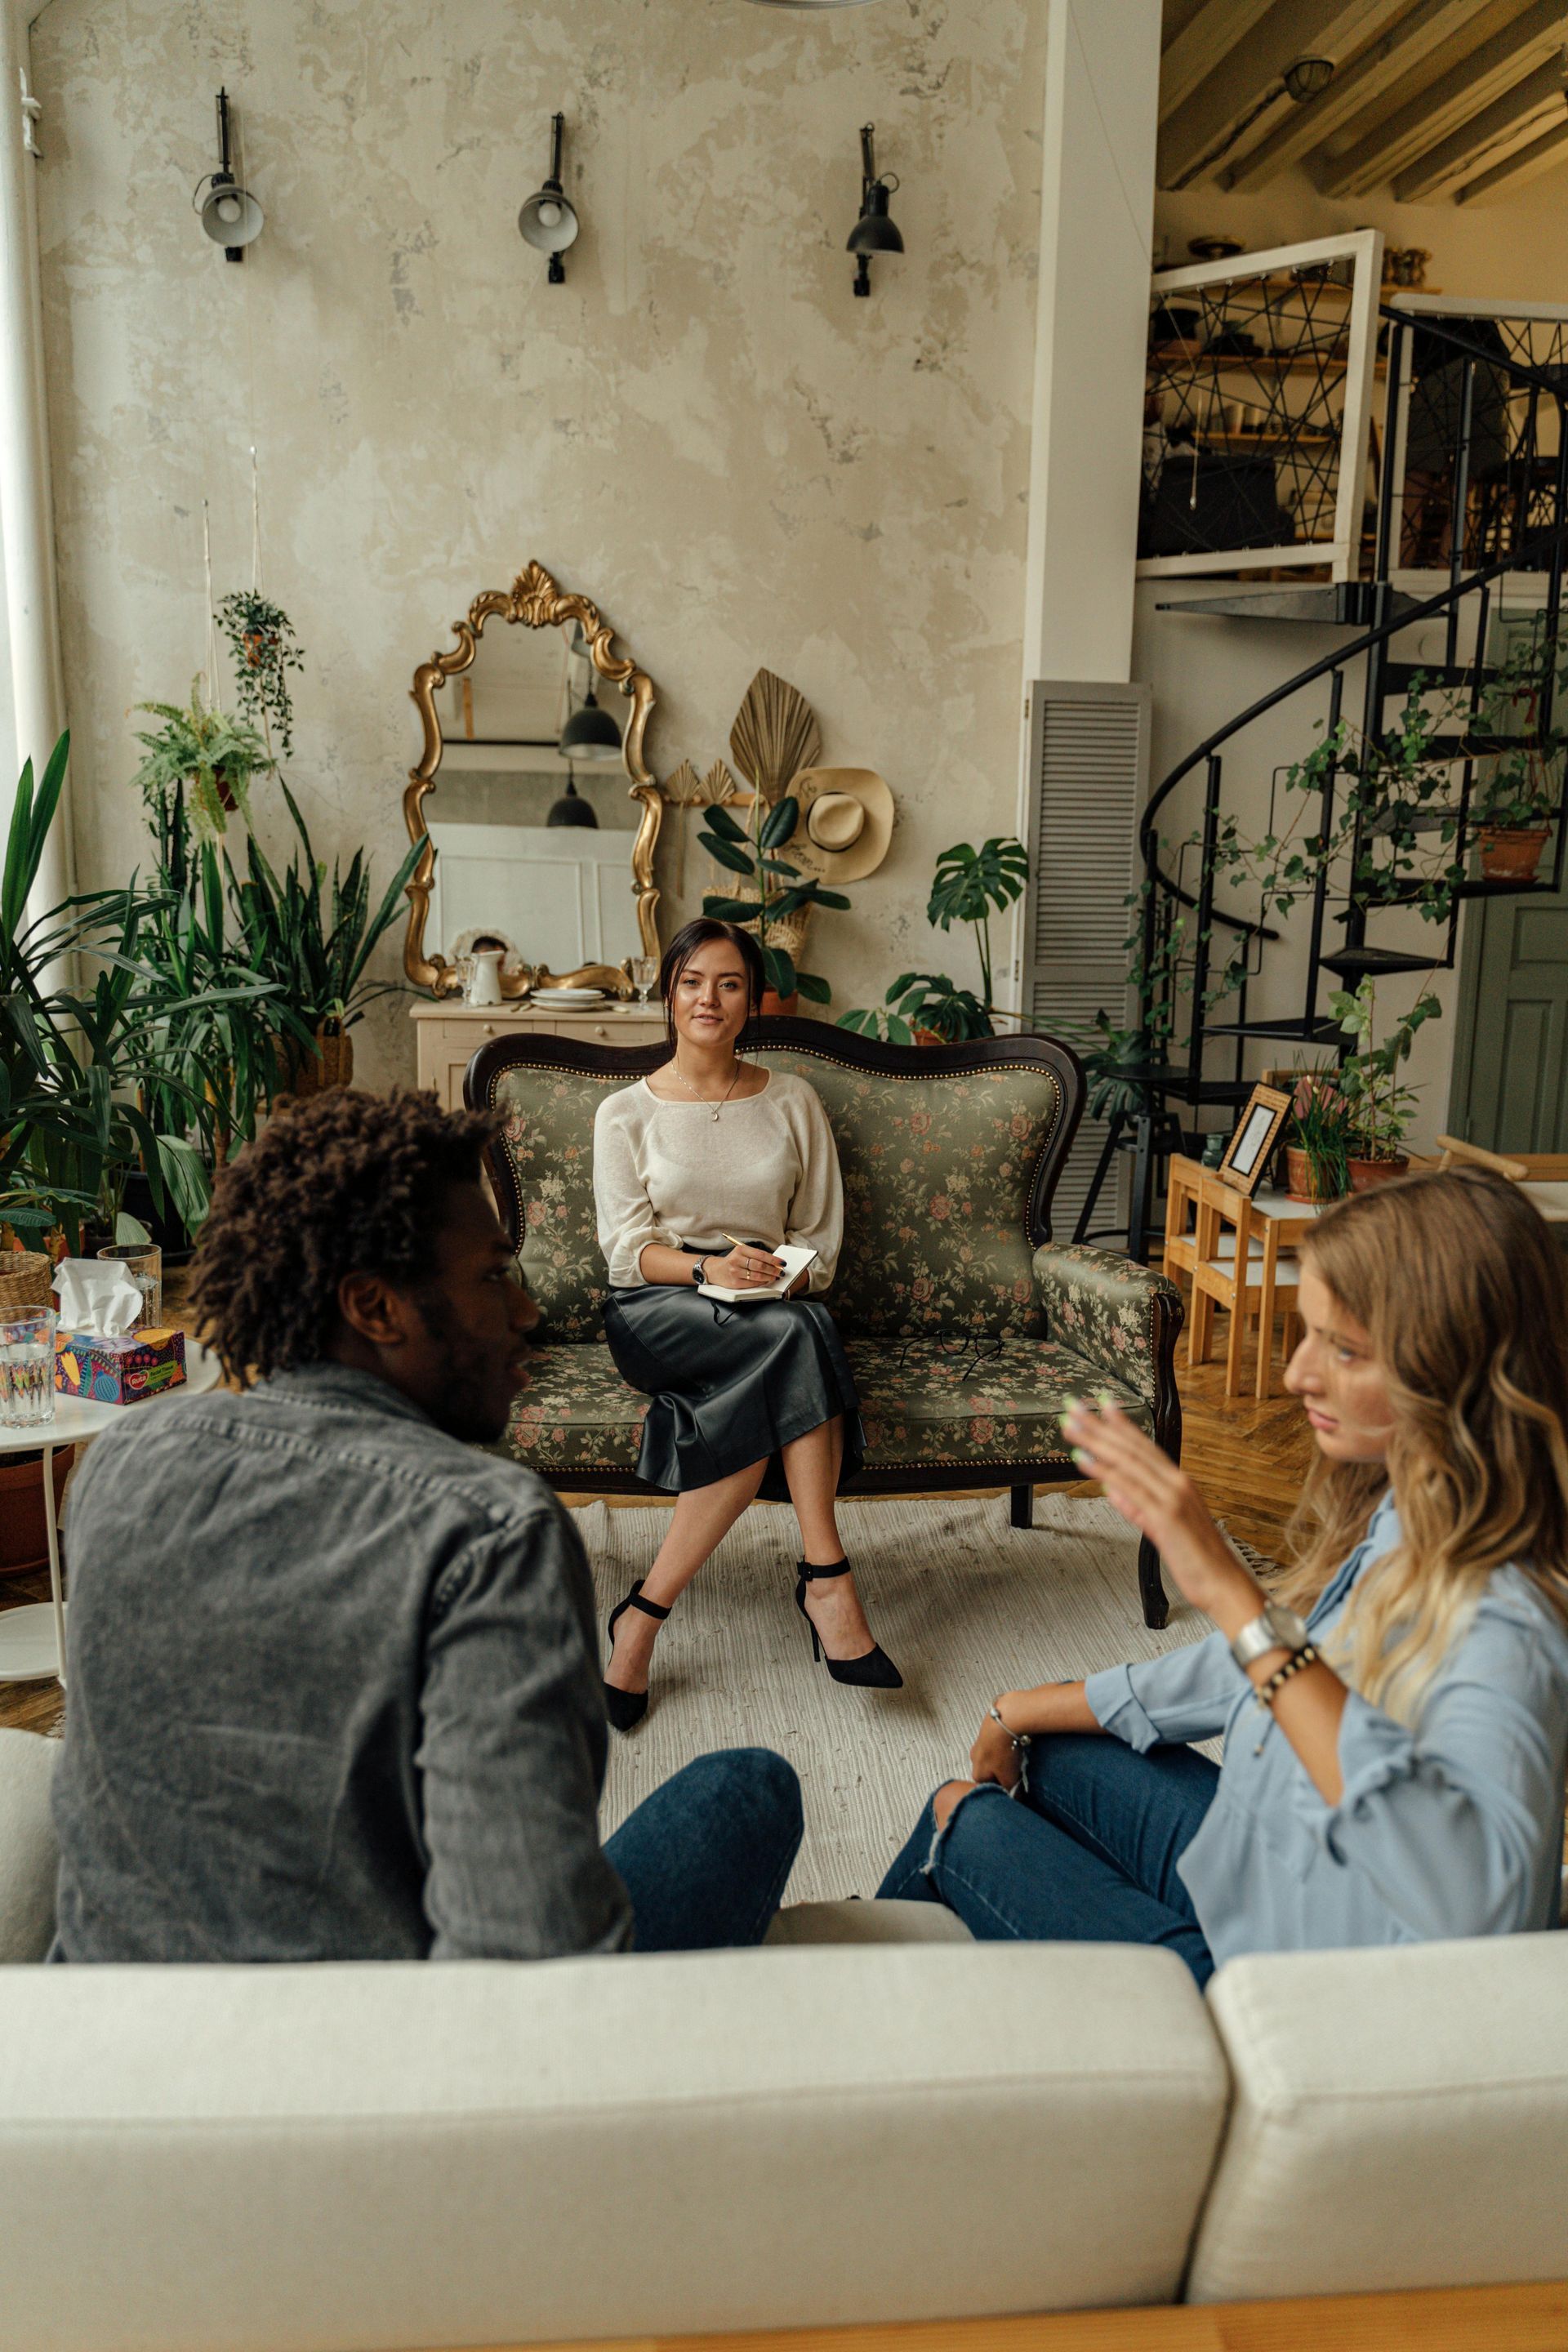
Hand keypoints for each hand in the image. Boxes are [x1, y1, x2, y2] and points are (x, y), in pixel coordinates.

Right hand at [713, 1243, 784, 1289]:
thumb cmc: (733, 1261)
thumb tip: (774, 1261)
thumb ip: (755, 1255)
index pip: (761, 1254)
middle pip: (760, 1265)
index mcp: (740, 1250)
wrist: (716, 1270)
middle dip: (773, 1269)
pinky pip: (752, 1283)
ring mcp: (735, 1272)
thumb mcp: (741, 1253)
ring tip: (776, 1277)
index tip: (782, 1262)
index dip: (773, 1259)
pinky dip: (762, 1283)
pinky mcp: (735, 1283)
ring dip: (769, 1277)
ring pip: (757, 1276)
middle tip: (781, 1271)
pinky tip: (766, 1281)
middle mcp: (736, 1260)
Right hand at [970, 1702, 1023, 1791]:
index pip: (988, 1790)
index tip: (1014, 1788)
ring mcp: (979, 1744)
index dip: (1002, 1791)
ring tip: (1016, 1758)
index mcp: (977, 1773)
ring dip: (1004, 1761)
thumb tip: (1016, 1800)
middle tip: (1016, 1773)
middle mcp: (974, 1759)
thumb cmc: (1003, 1751)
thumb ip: (1011, 1791)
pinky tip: (1014, 1745)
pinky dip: (1004, 1748)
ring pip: (993, 1759)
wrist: (1005, 1720)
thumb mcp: (1009, 1777)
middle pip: (990, 1774)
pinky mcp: (987, 1732)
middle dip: (1003, 1775)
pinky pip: (996, 1745)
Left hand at [1060, 1395, 1255, 1619]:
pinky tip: (1083, 1459)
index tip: (1102, 1404)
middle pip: (1132, 1447)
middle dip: (1100, 1425)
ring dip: (1095, 1440)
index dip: (1122, 1424)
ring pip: (1128, 1461)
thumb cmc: (1197, 1559)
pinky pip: (1129, 1488)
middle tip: (1074, 1406)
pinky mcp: (1165, 1517)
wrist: (1223, 1584)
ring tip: (1071, 1426)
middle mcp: (1177, 1483)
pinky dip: (1103, 1470)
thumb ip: (1137, 1508)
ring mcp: (1172, 1498)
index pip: (1145, 1447)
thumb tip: (1112, 1488)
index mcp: (1179, 1483)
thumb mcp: (1162, 1529)